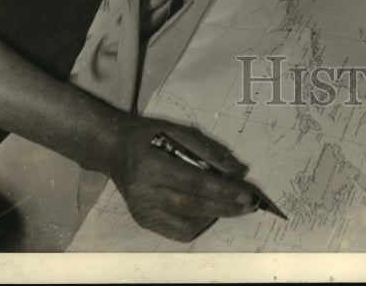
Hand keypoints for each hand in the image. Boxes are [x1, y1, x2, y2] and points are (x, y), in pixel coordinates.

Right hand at [105, 114, 255, 241]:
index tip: (247, 194)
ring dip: (215, 215)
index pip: (195, 183)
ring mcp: (143, 212)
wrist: (115, 150)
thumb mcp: (179, 132)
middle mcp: (145, 194)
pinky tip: (209, 210)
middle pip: (194, 206)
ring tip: (230, 204)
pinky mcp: (144, 222)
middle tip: (250, 204)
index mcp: (152, 166)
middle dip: (226, 206)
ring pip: (188, 225)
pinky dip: (199, 223)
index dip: (224, 190)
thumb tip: (239, 171)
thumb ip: (209, 151)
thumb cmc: (150, 136)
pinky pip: (179, 232)